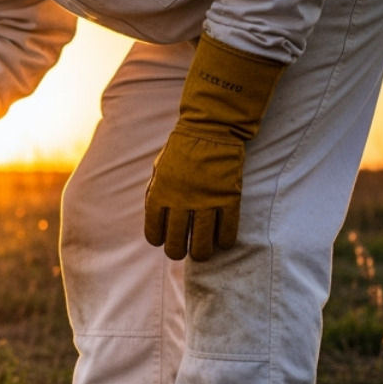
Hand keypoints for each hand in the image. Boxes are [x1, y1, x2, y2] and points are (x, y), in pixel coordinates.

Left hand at [144, 36, 285, 260]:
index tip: (163, 241)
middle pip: (177, 242)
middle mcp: (180, 202)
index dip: (158, 240)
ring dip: (201, 253)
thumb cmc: (180, 149)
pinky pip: (227, 229)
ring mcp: (205, 202)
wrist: (209, 129)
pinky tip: (222, 243)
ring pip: (202, 242)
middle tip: (183, 251)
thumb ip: (155, 193)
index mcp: (159, 195)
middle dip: (178, 251)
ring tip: (202, 253)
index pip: (154, 231)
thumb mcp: (158, 170)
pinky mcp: (228, 198)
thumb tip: (155, 218)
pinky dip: (224, 241)